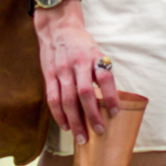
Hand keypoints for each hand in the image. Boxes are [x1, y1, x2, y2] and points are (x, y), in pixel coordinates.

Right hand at [33, 1, 119, 144]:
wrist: (57, 28)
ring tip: (82, 138)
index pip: (105, 78)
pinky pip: (53, 98)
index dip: (111, 96)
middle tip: (99, 131)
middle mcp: (77, 63)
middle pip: (85, 93)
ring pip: (68, 100)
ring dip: (75, 121)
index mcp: (93, 57)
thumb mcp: (96, 52)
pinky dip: (59, 115)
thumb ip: (101, 72)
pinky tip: (65, 126)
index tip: (116, 112)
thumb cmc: (81, 45)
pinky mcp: (49, 75)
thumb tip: (110, 101)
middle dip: (92, 115)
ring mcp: (61, 70)